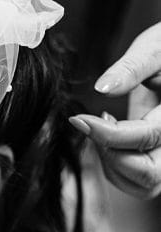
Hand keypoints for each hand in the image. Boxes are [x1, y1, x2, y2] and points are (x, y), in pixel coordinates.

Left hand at [69, 23, 160, 198]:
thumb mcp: (156, 46)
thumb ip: (133, 66)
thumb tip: (102, 89)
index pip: (146, 137)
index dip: (108, 134)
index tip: (79, 119)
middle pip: (147, 176)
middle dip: (111, 156)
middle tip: (90, 125)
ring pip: (141, 185)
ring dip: (111, 162)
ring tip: (103, 126)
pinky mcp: (160, 162)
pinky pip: (136, 181)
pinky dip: (115, 164)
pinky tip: (112, 134)